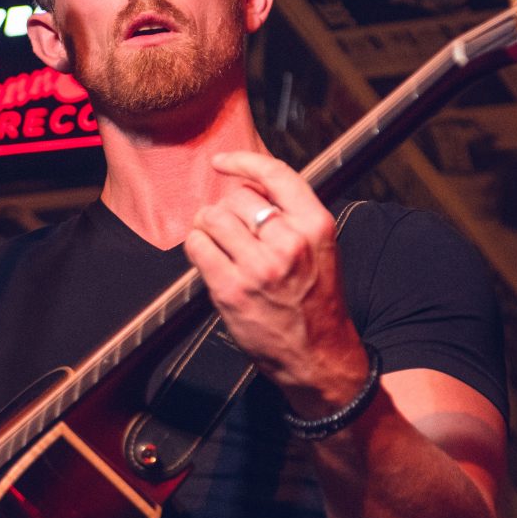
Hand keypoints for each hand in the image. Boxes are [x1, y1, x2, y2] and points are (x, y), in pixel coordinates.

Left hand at [183, 151, 370, 416]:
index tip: (222, 163)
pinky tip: (209, 259)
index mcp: (316, 226)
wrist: (318, 355)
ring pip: (212, 218)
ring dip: (208, 228)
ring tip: (218, 245)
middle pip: (236, 198)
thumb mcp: (319, 249)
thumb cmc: (314, 301)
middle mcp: (290, 242)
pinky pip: (197, 246)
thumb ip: (291, 217)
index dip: (243, 162)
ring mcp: (260, 267)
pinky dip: (197, 247)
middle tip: (230, 232)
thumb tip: (248, 187)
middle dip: (226, 211)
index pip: (276, 175)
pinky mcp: (233, 289)